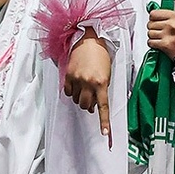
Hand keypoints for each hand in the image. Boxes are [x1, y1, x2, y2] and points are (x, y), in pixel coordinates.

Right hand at [63, 29, 112, 146]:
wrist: (89, 40)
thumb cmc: (101, 56)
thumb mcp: (107, 74)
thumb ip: (102, 90)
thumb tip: (93, 106)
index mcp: (101, 82)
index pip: (103, 106)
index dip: (104, 121)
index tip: (104, 133)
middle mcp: (88, 82)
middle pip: (86, 105)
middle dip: (88, 105)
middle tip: (90, 98)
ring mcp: (77, 79)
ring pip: (76, 100)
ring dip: (80, 98)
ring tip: (83, 87)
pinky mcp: (68, 75)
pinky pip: (67, 92)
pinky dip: (71, 92)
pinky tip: (75, 84)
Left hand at [146, 0, 174, 59]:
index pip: (153, 13)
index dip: (156, 17)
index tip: (163, 21)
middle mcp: (174, 24)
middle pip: (150, 23)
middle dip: (154, 27)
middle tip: (163, 31)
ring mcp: (170, 35)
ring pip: (149, 33)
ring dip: (154, 36)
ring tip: (163, 37)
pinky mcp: (166, 45)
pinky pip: (150, 42)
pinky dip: (153, 44)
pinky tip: (161, 43)